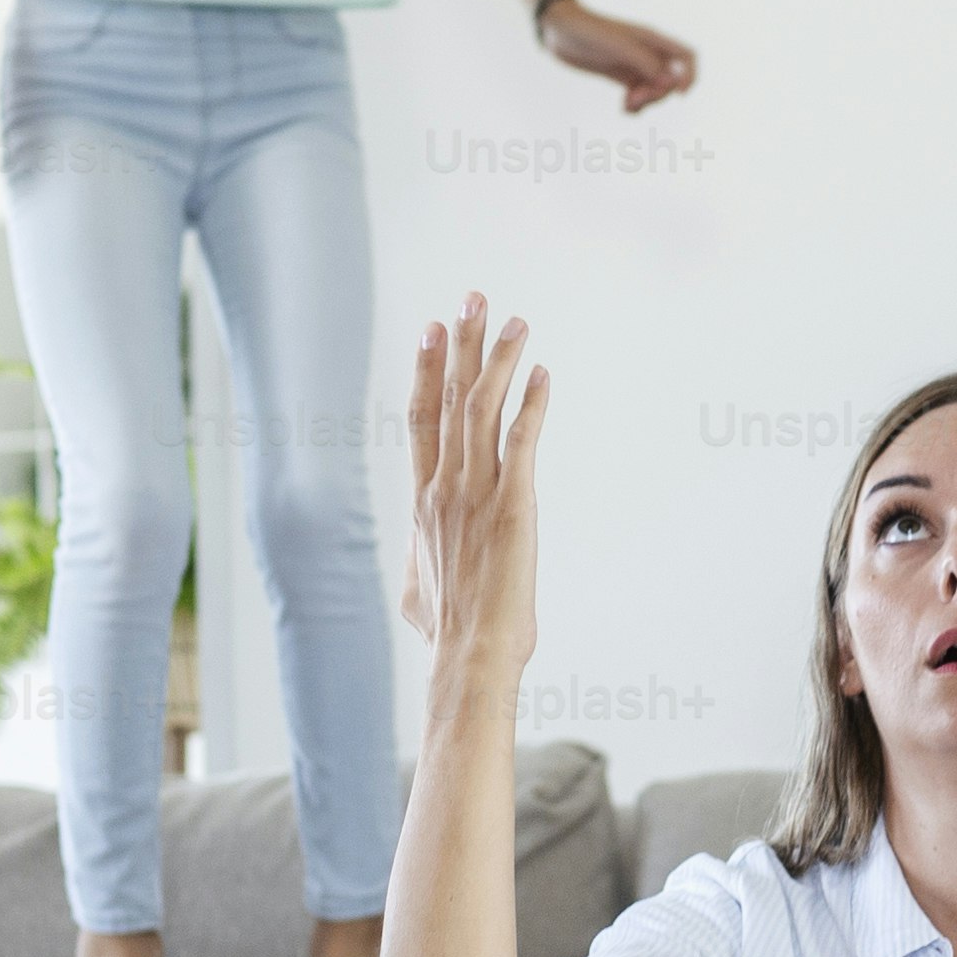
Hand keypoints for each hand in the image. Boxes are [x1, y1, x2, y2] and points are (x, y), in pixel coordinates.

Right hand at [401, 294, 547, 690]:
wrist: (468, 658)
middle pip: (449, 399)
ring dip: (498, 361)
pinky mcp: (513, 507)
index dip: (427, 371)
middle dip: (461, 345)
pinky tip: (541, 375)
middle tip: (472, 298)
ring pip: (482, 411)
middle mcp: (445, 488)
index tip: (432, 330)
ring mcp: (476, 495)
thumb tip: (415, 576)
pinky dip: (531, 406)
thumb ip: (419, 568)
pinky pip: (521, 444)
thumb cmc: (448, 637)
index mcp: (423, 502)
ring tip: (513, 320)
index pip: (421, 420)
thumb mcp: (418, 594)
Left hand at [541, 0, 697, 112]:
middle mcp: (647, 52)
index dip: (689, 77)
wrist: (558, 28)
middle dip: (658, 95)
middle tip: (636, 97)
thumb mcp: (618, 46)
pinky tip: (623, 107)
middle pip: (670, 81)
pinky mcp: (620, 75)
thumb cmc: (588, 31)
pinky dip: (635, 106)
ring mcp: (634, 64)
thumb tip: (668, 81)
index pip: (687, 57)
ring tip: (626, 104)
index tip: (678, 94)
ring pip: (654, 91)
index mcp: (652, 40)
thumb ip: (645, 62)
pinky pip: (638, 95)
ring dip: (646, 103)